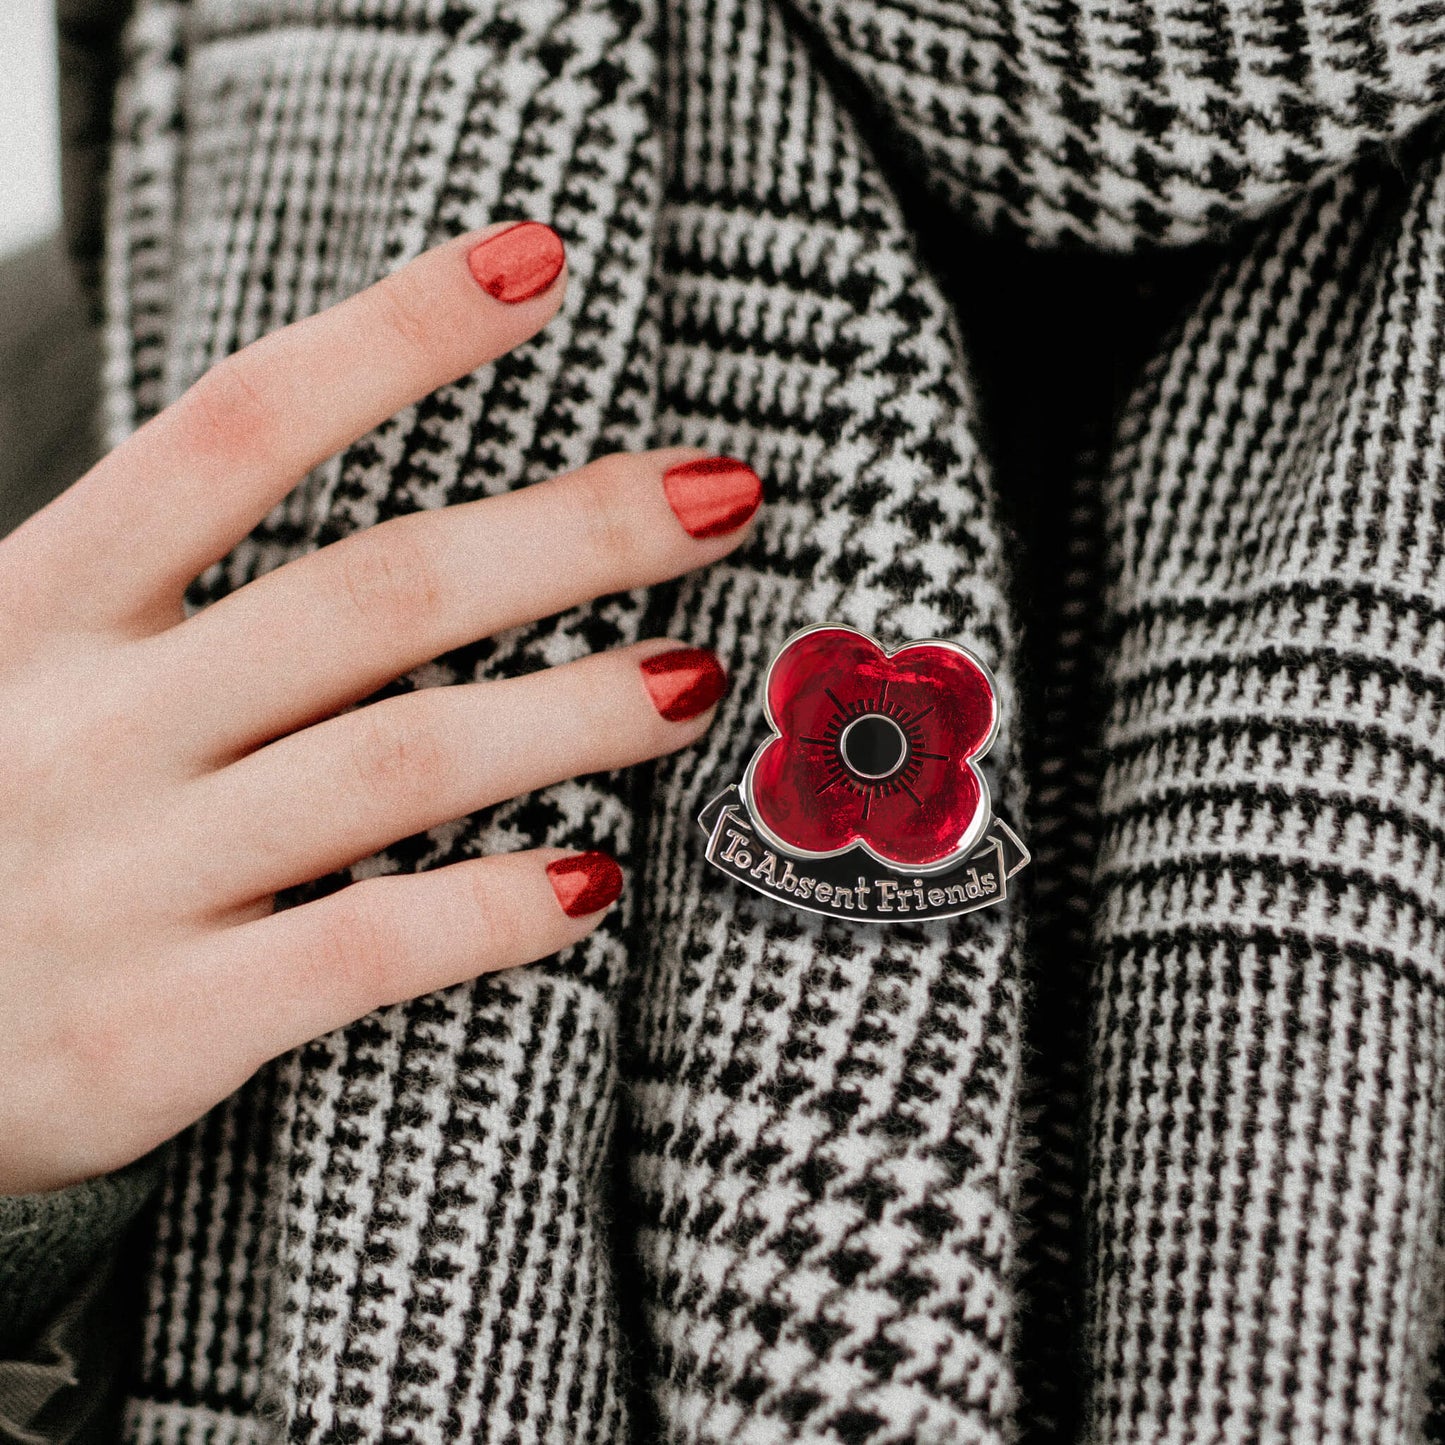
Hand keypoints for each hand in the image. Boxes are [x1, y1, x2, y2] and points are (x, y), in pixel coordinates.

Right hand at [0, 221, 760, 1194]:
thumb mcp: (25, 670)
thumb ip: (168, 593)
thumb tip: (384, 509)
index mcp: (42, 606)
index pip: (240, 428)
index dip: (394, 337)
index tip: (538, 267)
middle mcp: (84, 724)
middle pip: (373, 592)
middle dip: (569, 535)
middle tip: (721, 497)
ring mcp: (123, 881)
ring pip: (397, 762)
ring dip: (572, 713)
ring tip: (692, 681)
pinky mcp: (156, 1028)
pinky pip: (365, 952)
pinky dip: (493, 912)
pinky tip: (596, 884)